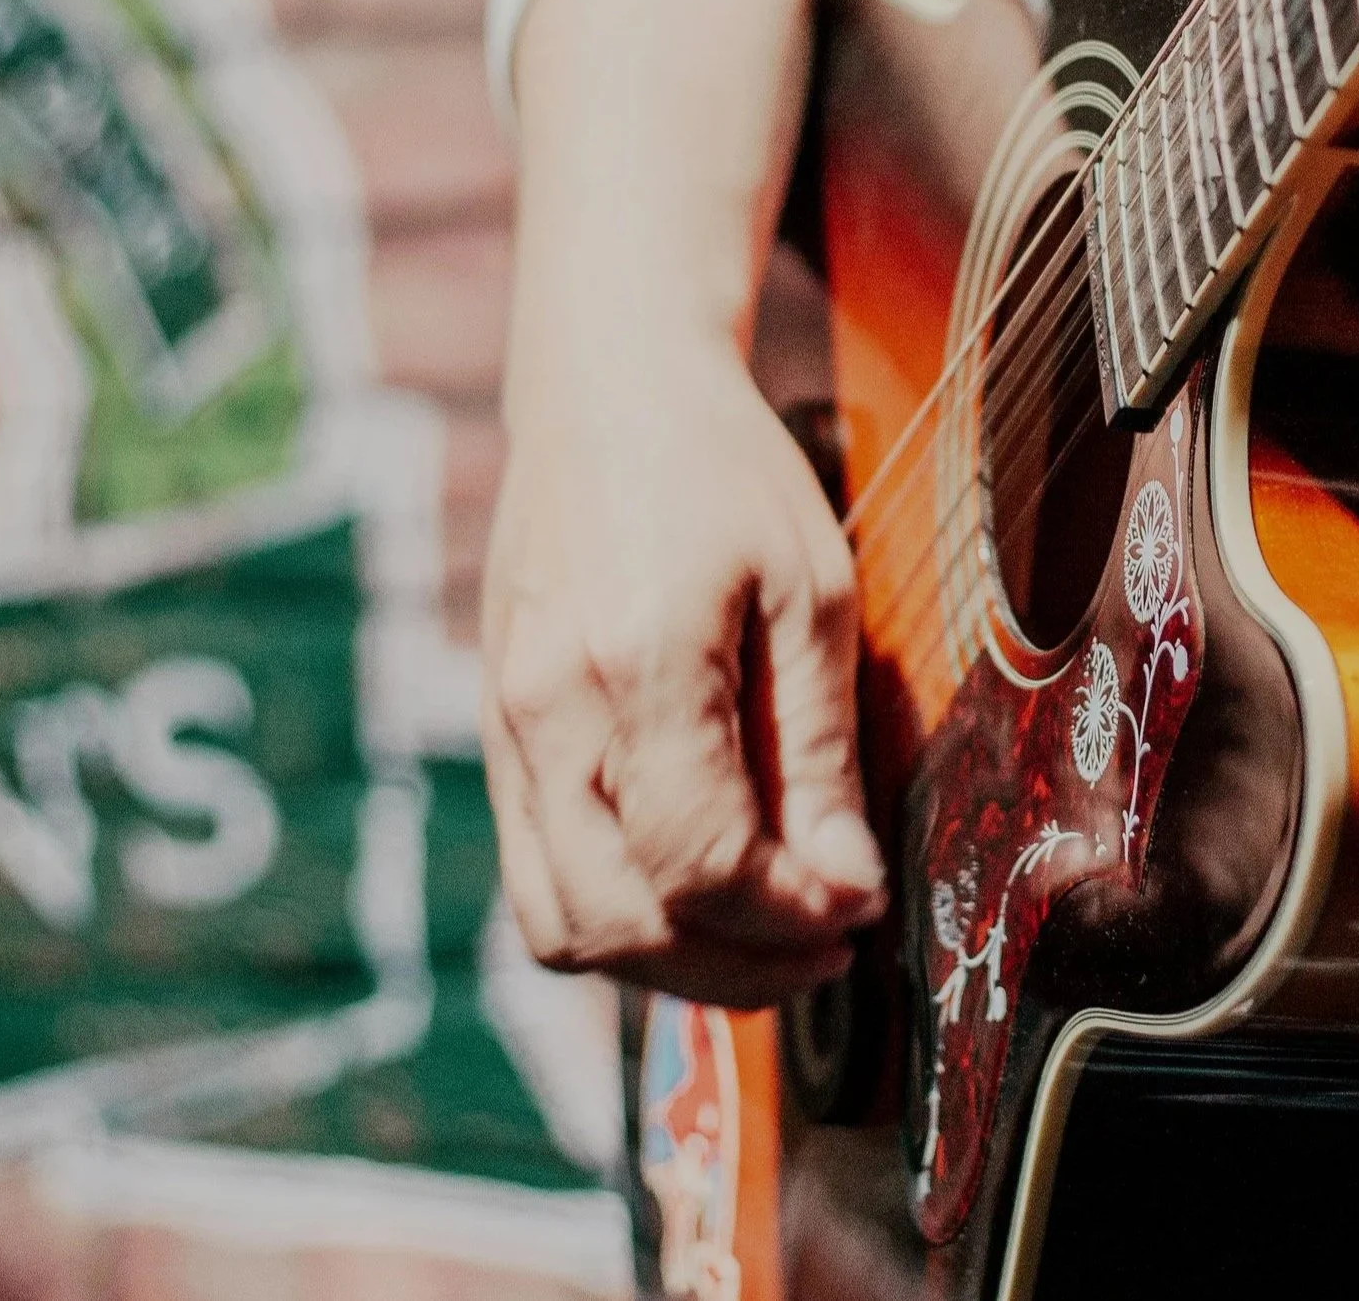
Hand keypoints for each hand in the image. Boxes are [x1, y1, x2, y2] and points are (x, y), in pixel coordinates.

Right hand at [482, 0, 878, 1009]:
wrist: (603, 390)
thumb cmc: (724, 472)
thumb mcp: (813, 588)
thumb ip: (820, 748)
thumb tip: (845, 888)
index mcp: (637, 660)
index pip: (702, 863)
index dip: (792, 918)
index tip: (861, 907)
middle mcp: (548, 712)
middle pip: (621, 924)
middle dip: (738, 968)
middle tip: (827, 945)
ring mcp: (505, 732)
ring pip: (562, 929)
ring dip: (671, 964)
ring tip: (767, 934)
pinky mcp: (497, 739)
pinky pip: (536, 884)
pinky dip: (616, 921)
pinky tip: (696, 891)